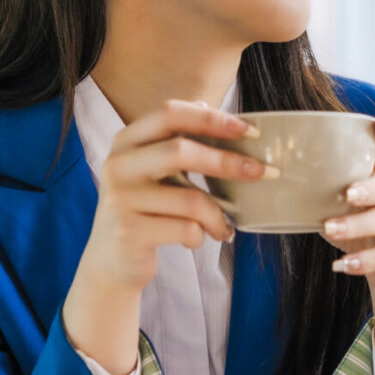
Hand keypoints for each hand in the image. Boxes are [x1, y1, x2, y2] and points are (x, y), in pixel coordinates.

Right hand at [77, 100, 275, 294]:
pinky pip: (186, 229)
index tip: (249, 130)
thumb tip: (225, 118)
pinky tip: (203, 238)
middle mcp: (118, 165)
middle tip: (262, 172)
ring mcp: (120, 199)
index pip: (170, 113)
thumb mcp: (153, 171)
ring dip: (218, 215)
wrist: (112, 261)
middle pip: (180, 151)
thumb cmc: (144, 209)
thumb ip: (178, 144)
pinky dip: (204, 235)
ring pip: (190, 199)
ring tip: (224, 225)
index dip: (211, 119)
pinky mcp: (129, 233)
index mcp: (126, 140)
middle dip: (228, 161)